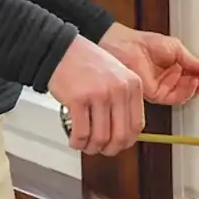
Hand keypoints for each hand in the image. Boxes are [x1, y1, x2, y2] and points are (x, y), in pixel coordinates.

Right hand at [46, 34, 144, 155]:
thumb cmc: (86, 62)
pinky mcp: (78, 100)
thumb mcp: (117, 75)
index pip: (137, 125)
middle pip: (120, 135)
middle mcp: (119, 90)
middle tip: (100, 149)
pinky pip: (81, 133)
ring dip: (91, 147)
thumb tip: (124, 132)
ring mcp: (99, 95)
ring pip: (100, 138)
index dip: (127, 141)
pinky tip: (74, 139)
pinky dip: (77, 142)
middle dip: (109, 149)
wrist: (62, 49)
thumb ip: (124, 99)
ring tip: (85, 144)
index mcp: (132, 84)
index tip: (118, 144)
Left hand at [99, 23, 198, 105]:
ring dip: (196, 88)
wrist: (126, 46)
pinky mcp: (156, 94)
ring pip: (185, 94)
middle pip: (192, 86)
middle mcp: (169, 78)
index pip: (194, 74)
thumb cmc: (143, 43)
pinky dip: (186, 92)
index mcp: (174, 66)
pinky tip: (193, 83)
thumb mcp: (176, 48)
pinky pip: (175, 97)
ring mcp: (162, 87)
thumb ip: (193, 60)